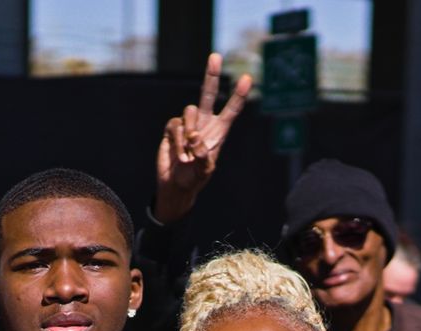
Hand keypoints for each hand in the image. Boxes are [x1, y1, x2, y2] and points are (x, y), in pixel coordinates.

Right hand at [153, 53, 251, 223]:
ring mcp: (187, 124)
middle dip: (211, 75)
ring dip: (189, 132)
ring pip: (189, 112)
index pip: (231, 110)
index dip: (239, 95)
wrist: (174, 185)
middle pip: (208, 94)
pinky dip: (178, 140)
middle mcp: (204, 123)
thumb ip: (204, 157)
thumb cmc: (194, 179)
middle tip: (215, 56)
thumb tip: (196, 139)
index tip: (247, 78)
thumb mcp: (204, 172)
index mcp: (219, 132)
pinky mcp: (173, 128)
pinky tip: (180, 154)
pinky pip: (175, 125)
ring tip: (188, 154)